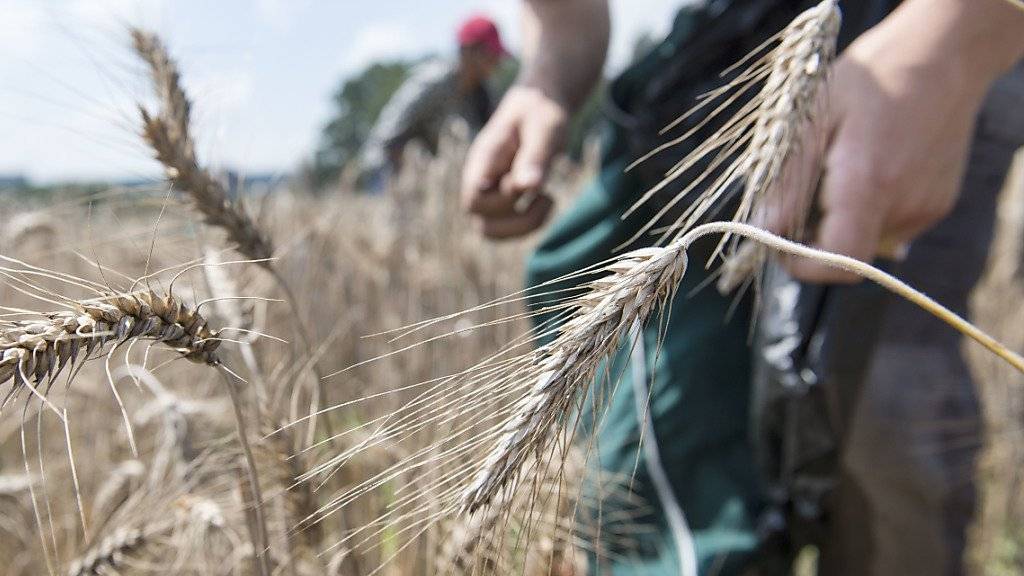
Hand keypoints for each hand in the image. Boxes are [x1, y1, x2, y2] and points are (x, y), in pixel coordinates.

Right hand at [461, 86, 566, 238]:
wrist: (539, 107)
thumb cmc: (540, 113)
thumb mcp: (544, 128)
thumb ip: (534, 156)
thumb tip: (527, 187)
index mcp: (483, 161)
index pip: (474, 200)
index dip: (500, 202)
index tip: (526, 181)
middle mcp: (480, 181)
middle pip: (482, 224)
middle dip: (518, 218)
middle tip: (542, 191)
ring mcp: (490, 194)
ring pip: (492, 232)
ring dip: (525, 226)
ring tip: (547, 198)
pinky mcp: (504, 202)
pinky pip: (510, 229)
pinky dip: (532, 223)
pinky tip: (546, 198)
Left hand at [773, 0, 1023, 282]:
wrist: (943, 56)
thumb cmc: (872, 79)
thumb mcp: (812, 120)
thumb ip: (788, 182)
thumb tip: (763, 228)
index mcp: (868, 184)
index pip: (837, 263)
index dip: (802, 265)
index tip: (777, 243)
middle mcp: (904, 205)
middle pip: (848, 254)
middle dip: (815, 239)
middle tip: (798, 198)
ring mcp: (926, 208)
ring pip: (867, 241)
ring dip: (840, 222)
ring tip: (836, 172)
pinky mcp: (937, 204)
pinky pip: (889, 225)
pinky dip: (867, 210)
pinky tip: (866, 169)